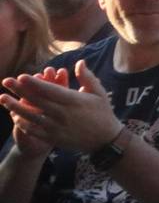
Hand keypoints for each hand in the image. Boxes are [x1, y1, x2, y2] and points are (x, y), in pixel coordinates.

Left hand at [0, 61, 121, 153]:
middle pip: (37, 100)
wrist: (104, 139)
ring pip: (31, 116)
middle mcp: (62, 114)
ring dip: (15, 106)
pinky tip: (14, 116)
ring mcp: (56, 127)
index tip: (21, 76)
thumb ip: (87, 77)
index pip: (49, 90)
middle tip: (6, 81)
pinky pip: (33, 130)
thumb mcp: (99, 92)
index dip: (34, 83)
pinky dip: (22, 123)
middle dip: (20, 90)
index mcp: (73, 101)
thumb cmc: (103, 112)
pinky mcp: (53, 138)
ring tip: (2, 98)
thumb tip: (79, 62)